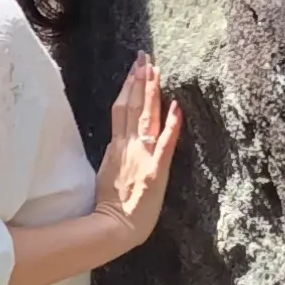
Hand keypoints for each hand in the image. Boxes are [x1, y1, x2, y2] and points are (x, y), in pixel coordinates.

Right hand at [97, 54, 183, 246]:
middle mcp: (128, 146)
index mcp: (116, 147)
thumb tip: (116, 141)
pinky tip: (177, 107)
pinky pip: (165, 143)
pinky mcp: (155, 170)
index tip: (133, 68)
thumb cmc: (111, 207)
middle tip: (144, 57)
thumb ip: (114, 155)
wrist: (113, 227)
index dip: (128, 87)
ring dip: (150, 92)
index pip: (121, 109)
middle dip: (139, 79)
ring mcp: (141, 156)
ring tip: (155, 70)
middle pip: (133, 105)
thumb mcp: (107, 173)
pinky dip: (171, 124)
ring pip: (145, 117)